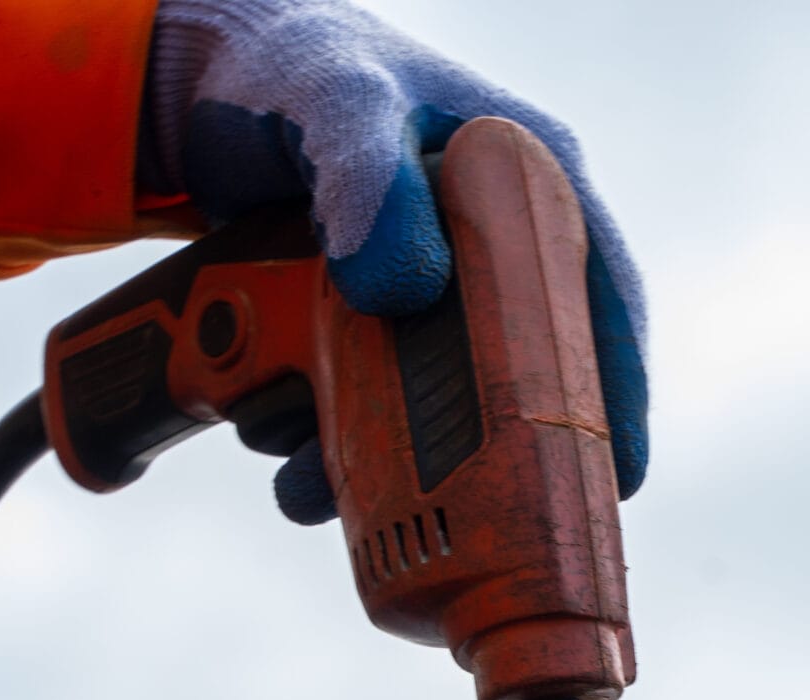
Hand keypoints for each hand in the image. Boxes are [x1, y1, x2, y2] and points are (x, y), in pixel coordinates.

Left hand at [139, 0, 647, 513]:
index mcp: (525, 178)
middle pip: (520, 380)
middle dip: (481, 462)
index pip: (599, 298)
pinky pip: (368, 411)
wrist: (193, 82)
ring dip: (383, 469)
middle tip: (466, 525)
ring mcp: (425, 297)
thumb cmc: (287, 64)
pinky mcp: (364, 330)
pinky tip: (291, 468)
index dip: (616, 395)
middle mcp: (488, 247)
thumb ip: (366, 171)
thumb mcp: (334, 99)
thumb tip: (402, 285)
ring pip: (431, 412)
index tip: (614, 477)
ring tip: (320, 490)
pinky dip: (330, 450)